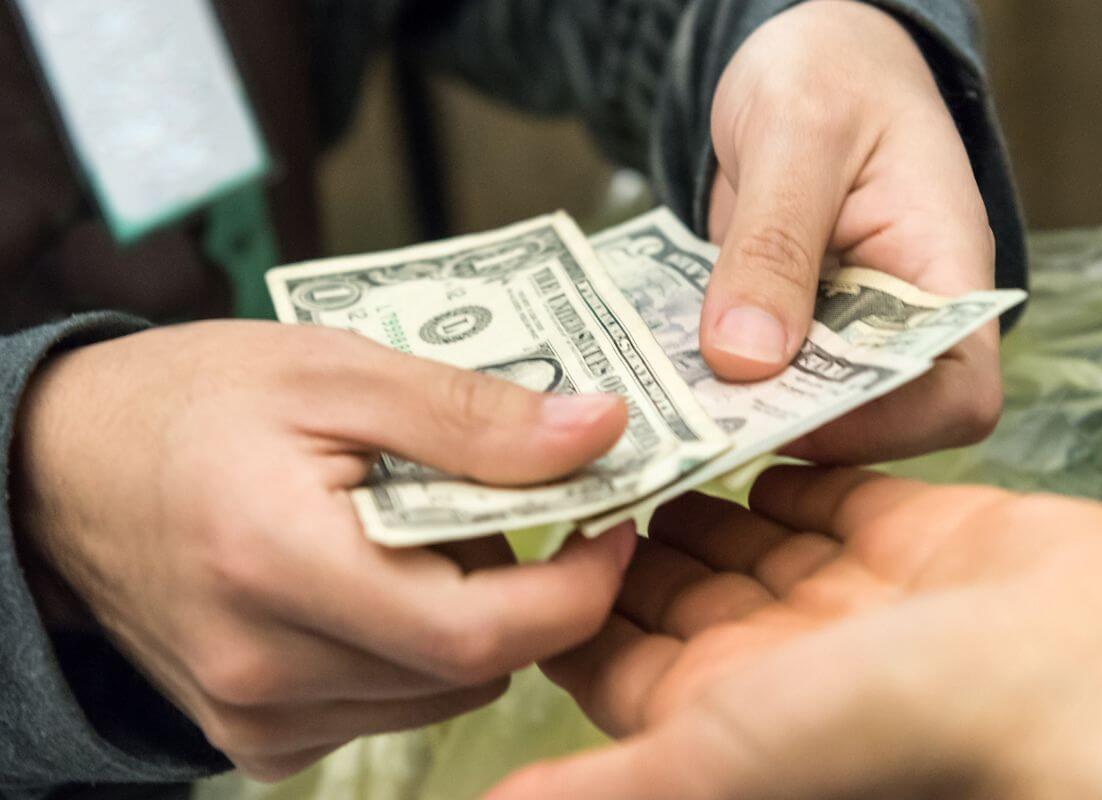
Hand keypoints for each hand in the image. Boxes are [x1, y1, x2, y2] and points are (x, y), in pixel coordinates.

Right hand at [13, 320, 635, 780]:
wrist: (65, 468)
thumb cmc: (194, 403)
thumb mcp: (337, 371)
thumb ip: (472, 414)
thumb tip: (600, 431)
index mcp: (282, 564)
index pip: (481, 632)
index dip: (576, 588)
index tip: (612, 526)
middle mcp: (264, 667)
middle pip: (471, 668)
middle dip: (528, 592)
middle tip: (521, 508)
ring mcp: (255, 716)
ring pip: (439, 695)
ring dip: (471, 620)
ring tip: (430, 534)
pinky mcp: (254, 736)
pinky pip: (385, 709)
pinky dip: (415, 652)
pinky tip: (381, 582)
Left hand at [489, 467, 1101, 798]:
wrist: (1099, 677)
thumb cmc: (908, 723)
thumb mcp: (725, 751)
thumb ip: (616, 785)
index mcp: (728, 715)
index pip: (617, 655)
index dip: (569, 596)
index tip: (526, 522)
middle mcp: (785, 663)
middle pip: (680, 589)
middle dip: (628, 526)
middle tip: (574, 448)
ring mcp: (854, 599)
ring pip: (749, 538)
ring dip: (697, 485)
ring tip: (639, 418)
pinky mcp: (917, 541)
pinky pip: (830, 496)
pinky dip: (785, 463)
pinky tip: (743, 427)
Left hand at [703, 0, 1000, 460]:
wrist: (797, 54)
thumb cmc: (829, 71)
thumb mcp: (800, 134)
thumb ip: (775, 241)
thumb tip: (747, 358)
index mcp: (947, 272)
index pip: (957, 395)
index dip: (883, 424)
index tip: (788, 414)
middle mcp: (902, 317)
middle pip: (876, 419)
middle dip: (792, 426)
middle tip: (699, 416)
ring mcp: (841, 327)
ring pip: (806, 407)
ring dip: (740, 408)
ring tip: (668, 394)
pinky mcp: (787, 326)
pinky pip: (756, 372)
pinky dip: (714, 377)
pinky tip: (661, 368)